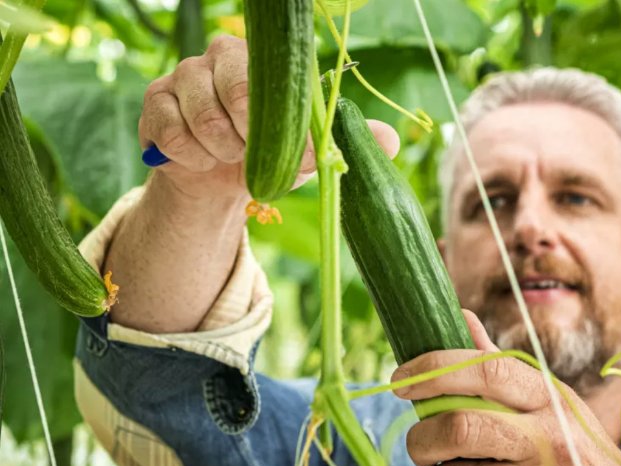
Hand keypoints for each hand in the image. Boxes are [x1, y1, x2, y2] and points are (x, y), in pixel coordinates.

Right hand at [138, 34, 399, 203]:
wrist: (216, 181)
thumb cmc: (264, 155)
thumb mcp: (306, 151)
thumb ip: (343, 141)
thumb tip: (392, 142)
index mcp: (261, 60)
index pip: (270, 80)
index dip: (276, 123)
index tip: (279, 147)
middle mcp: (218, 56)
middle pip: (234, 96)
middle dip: (248, 142)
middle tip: (249, 153)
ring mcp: (181, 76)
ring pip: (202, 120)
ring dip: (220, 154)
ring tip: (226, 156)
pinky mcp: (154, 103)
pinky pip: (172, 135)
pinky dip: (191, 159)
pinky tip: (198, 159)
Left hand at [391, 310, 620, 465]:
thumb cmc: (570, 442)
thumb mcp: (546, 399)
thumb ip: (499, 365)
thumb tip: (461, 315)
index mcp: (546, 395)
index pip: (485, 370)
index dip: (434, 370)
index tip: (399, 380)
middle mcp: (548, 434)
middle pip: (459, 427)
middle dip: (421, 438)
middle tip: (419, 444)